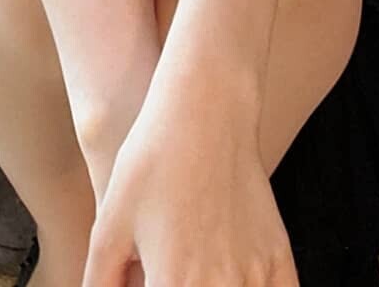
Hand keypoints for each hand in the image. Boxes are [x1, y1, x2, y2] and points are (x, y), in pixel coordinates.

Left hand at [81, 92, 297, 286]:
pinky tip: (237, 285)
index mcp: (172, 283)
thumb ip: (101, 282)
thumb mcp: (109, 226)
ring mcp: (253, 272)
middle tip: (169, 276)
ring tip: (196, 277)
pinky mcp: (277, 254)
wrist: (204, 109)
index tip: (148, 284)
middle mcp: (217, 285)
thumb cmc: (150, 161)